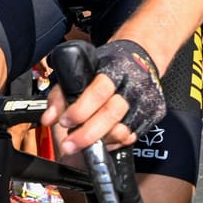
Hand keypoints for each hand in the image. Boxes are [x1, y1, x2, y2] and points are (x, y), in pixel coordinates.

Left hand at [45, 39, 162, 155]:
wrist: (142, 57)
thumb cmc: (109, 65)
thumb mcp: (82, 70)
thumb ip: (61, 94)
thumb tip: (48, 119)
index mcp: (115, 69)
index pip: (98, 91)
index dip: (80, 110)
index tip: (65, 121)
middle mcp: (133, 85)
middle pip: (111, 114)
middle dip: (87, 134)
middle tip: (70, 145)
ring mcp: (146, 101)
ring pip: (123, 130)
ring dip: (101, 141)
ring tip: (85, 143)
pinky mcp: (153, 114)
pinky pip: (132, 136)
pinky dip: (115, 143)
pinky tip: (103, 141)